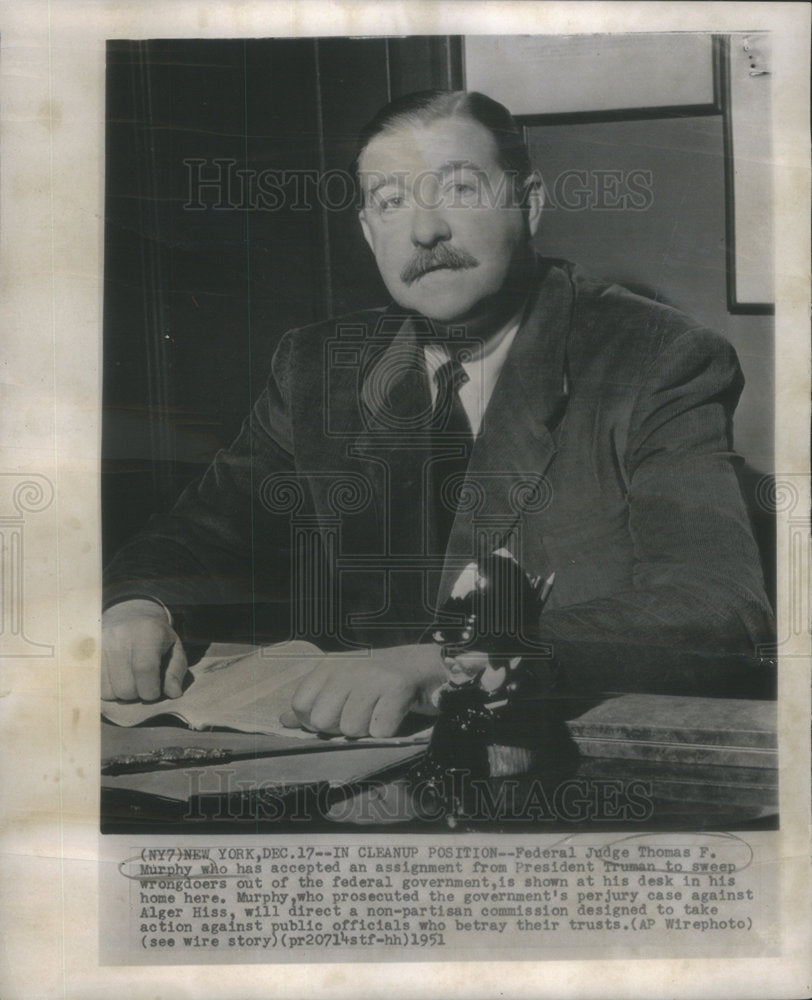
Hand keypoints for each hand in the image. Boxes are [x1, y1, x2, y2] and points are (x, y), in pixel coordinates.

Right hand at [101, 599, 187, 701]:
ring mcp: (100, 645)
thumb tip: (173, 694)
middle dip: (137, 694)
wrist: (129, 615)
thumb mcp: (174, 649)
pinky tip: (116, 679)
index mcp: (147, 632)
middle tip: (142, 684)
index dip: (151, 690)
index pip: (145, 670)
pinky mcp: (86, 654)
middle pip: (125, 687)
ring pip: (109, 692)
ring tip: (129, 679)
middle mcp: (120, 636)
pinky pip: (96, 688)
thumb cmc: (156, 637)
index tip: (155, 692)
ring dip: (121, 694)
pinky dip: (108, 690)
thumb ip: (176, 671)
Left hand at [279, 644, 444, 737]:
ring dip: (366, 728)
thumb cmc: (377, 680)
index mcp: (328, 666)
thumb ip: (313, 702)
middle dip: (341, 727)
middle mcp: (346, 667)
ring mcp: (371, 676)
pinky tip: (393, 711)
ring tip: (378, 709)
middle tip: (361, 712)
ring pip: (351, 730)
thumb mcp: (340, 684)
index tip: (335, 714)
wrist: (422, 666)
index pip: (300, 705)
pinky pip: (379, 731)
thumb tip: (284, 721)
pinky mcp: (396, 687)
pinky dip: (388, 729)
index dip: (314, 721)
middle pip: (322, 722)